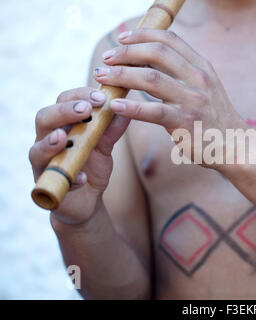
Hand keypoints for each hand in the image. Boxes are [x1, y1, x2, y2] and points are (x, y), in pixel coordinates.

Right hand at [29, 87, 129, 223]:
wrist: (88, 199)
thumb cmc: (92, 166)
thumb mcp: (105, 146)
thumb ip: (112, 129)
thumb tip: (126, 109)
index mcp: (62, 125)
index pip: (63, 100)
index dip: (80, 95)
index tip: (101, 96)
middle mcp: (46, 141)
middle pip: (43, 118)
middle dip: (63, 112)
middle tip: (85, 109)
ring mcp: (43, 164)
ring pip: (36, 150)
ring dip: (50, 143)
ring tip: (64, 138)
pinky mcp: (47, 187)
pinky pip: (53, 182)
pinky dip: (70, 179)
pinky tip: (82, 179)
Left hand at [94, 28, 247, 165]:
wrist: (236, 146)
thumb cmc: (215, 118)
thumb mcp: (206, 88)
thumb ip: (184, 73)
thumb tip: (153, 61)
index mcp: (202, 67)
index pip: (169, 39)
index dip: (142, 34)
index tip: (122, 38)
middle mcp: (198, 79)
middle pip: (156, 53)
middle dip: (126, 52)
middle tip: (106, 58)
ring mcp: (193, 100)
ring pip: (150, 78)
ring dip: (121, 75)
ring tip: (102, 77)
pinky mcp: (186, 122)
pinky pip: (153, 111)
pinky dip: (131, 108)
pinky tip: (114, 107)